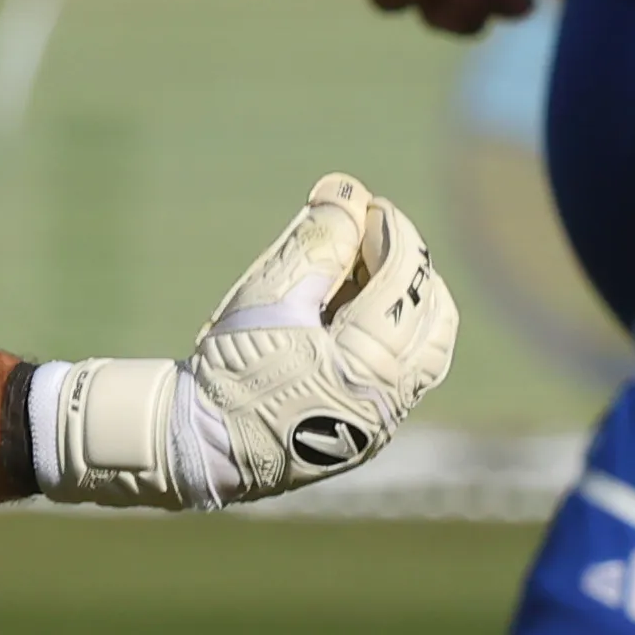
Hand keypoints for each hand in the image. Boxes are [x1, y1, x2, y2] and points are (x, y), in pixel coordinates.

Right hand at [31, 174, 461, 508]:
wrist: (201, 443)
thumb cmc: (228, 368)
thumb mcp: (265, 295)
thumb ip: (315, 242)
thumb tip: (348, 192)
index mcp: (363, 366)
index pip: (404, 280)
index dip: (393, 231)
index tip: (366, 205)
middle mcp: (387, 399)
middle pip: (433, 312)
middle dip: (408, 263)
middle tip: (369, 233)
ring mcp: (384, 420)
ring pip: (430, 345)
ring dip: (409, 297)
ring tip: (365, 269)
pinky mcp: (372, 429)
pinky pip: (410, 369)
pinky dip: (398, 327)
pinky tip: (357, 307)